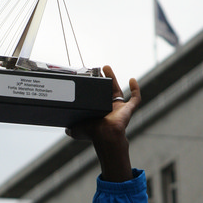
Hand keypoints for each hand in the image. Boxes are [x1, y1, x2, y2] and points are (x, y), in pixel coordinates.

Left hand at [65, 66, 140, 181]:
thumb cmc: (92, 133)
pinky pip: (135, 99)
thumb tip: (66, 129)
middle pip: (107, 91)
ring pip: (118, 90)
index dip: (94, 89)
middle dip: (103, 79)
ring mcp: (120, 109)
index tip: (90, 79)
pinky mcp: (128, 109)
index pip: (97, 98)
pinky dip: (135, 89)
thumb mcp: (76, 130)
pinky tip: (132, 80)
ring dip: (113, 78)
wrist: (104, 135)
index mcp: (99, 113)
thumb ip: (71, 129)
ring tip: (106, 67)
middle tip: (98, 69)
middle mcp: (110, 110)